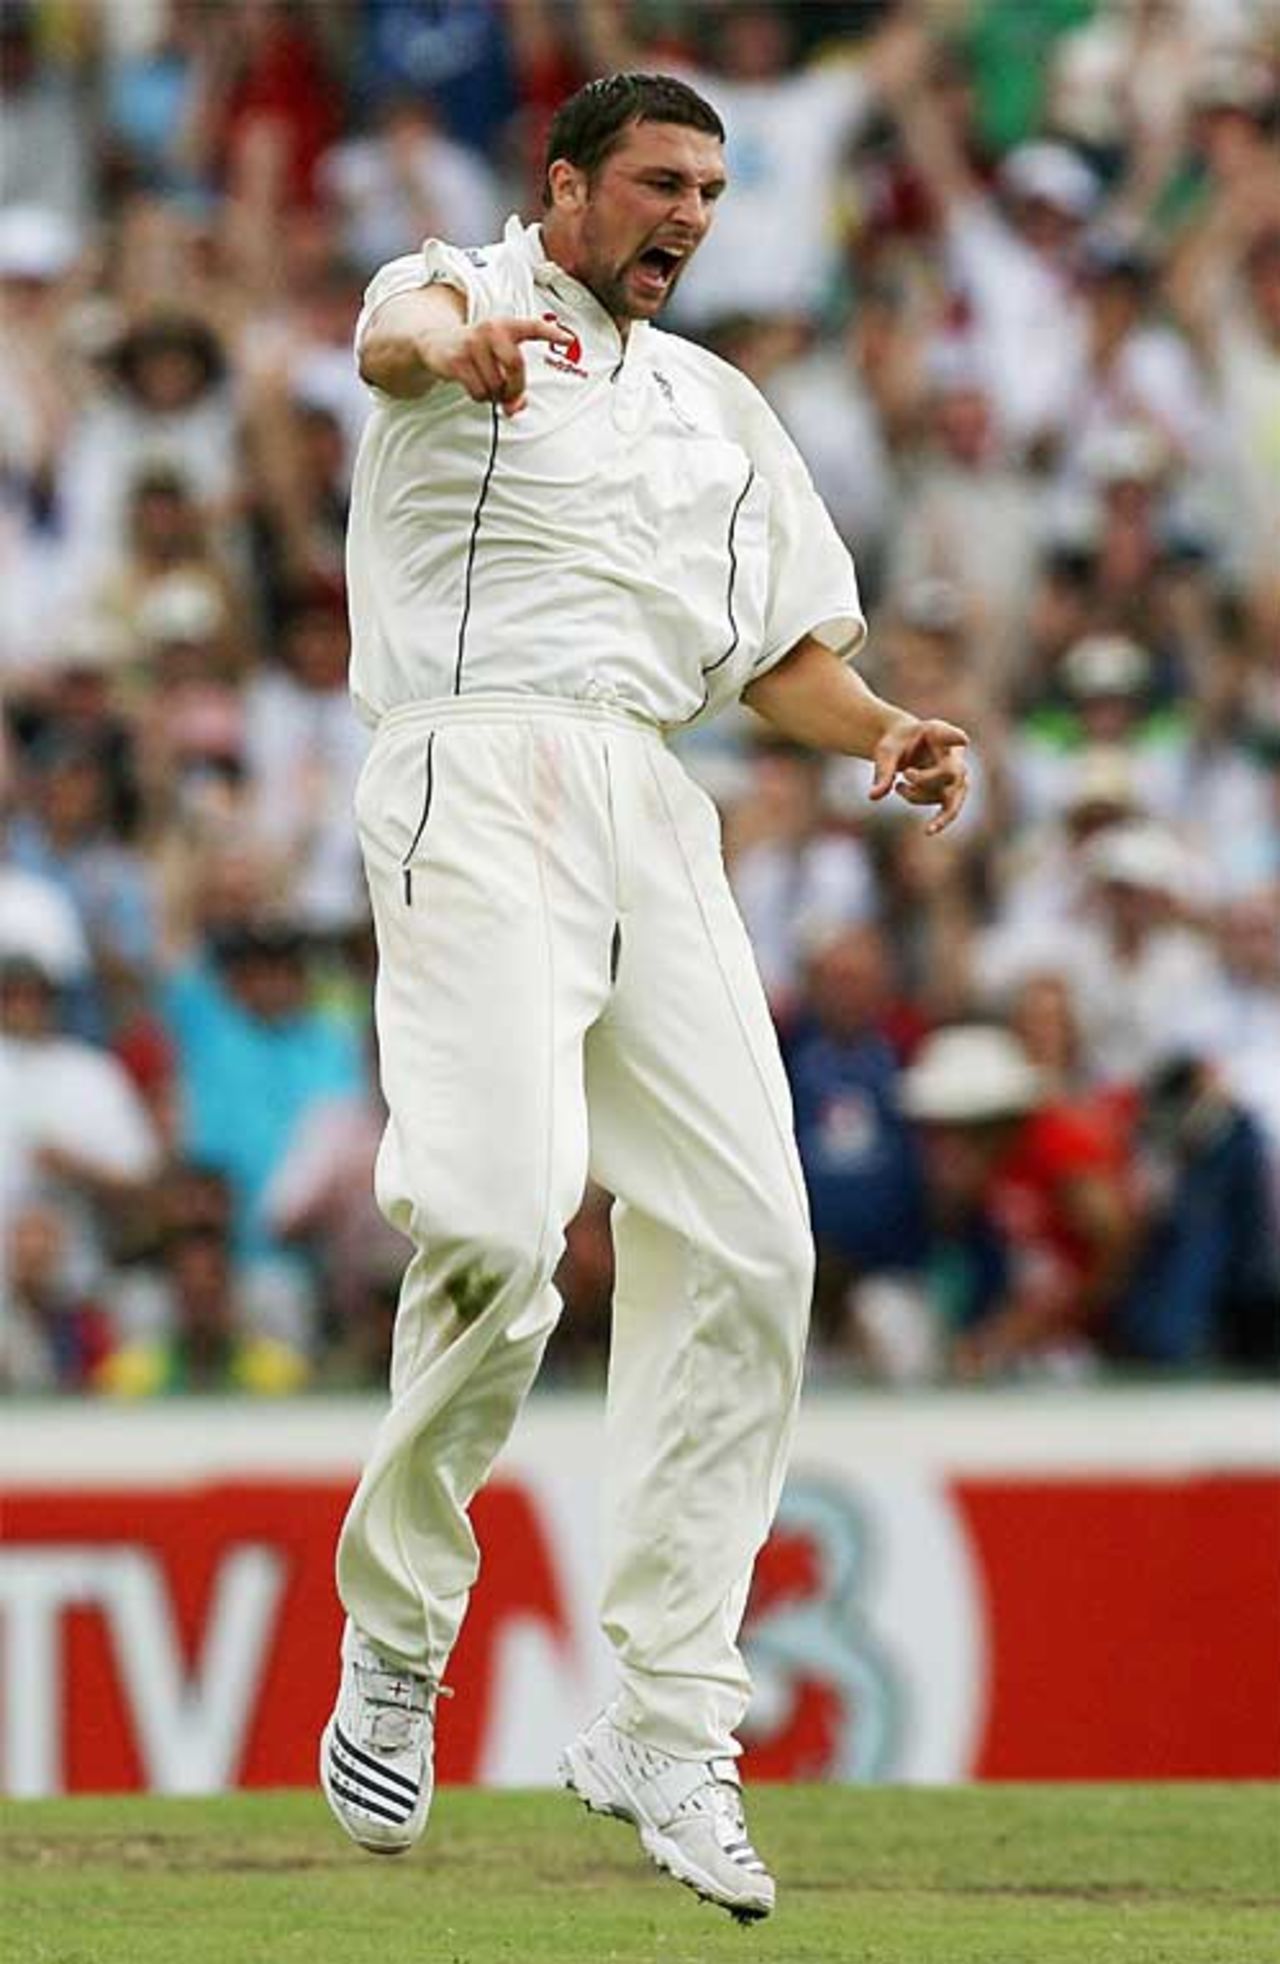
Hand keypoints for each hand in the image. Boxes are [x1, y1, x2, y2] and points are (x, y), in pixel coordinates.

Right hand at [421, 316, 575, 416]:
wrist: (436, 343)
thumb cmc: (477, 354)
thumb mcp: (497, 360)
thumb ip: (514, 383)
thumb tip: (516, 407)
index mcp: (506, 326)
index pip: (533, 327)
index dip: (551, 334)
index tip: (569, 340)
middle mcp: (491, 330)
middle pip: (516, 366)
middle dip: (515, 388)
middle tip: (509, 397)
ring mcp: (473, 344)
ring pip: (496, 384)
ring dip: (494, 395)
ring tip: (486, 385)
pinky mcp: (458, 360)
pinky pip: (479, 391)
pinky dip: (479, 397)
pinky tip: (473, 386)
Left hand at [870, 714, 969, 834]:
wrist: (904, 749)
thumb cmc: (896, 745)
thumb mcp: (886, 752)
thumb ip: (882, 771)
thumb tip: (873, 796)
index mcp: (936, 732)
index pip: (948, 734)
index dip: (955, 737)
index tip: (963, 740)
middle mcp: (953, 753)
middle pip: (950, 772)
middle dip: (925, 779)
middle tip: (904, 774)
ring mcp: (956, 775)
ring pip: (948, 794)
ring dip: (917, 796)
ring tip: (898, 786)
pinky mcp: (952, 792)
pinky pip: (949, 809)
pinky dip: (939, 821)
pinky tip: (928, 831)